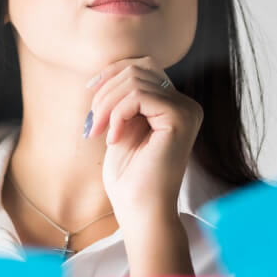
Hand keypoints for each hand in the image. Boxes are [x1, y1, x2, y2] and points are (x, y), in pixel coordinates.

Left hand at [84, 56, 202, 240]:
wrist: (140, 210)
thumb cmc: (128, 176)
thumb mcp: (120, 126)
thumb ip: (122, 98)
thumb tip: (106, 72)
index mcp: (172, 105)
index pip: (142, 67)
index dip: (112, 73)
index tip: (90, 92)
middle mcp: (185, 105)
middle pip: (138, 69)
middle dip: (105, 91)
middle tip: (91, 124)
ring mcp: (186, 110)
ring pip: (135, 80)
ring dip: (107, 104)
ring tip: (98, 132)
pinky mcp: (180, 118)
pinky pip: (138, 95)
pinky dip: (117, 113)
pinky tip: (113, 139)